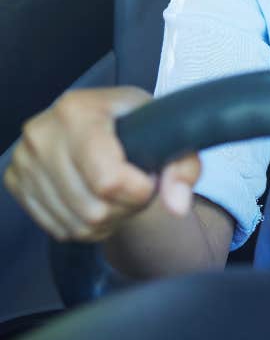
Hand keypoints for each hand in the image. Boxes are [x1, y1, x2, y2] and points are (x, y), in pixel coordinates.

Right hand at [3, 87, 199, 241]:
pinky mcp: (16, 181)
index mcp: (78, 111)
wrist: (102, 116)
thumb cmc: (135, 121)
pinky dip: (86, 226)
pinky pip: (58, 228)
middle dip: (126, 207)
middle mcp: (42, 133)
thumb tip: (178, 205)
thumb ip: (183, 165)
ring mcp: (24, 159)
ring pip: (76, 224)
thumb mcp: (167, 129)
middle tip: (137, 186)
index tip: (151, 179)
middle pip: (92, 208)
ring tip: (120, 193)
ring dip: (108, 220)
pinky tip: (99, 200)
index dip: (139, 191)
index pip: (107, 179)